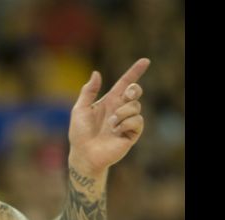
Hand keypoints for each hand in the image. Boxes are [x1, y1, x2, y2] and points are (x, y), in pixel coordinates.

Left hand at [68, 58, 150, 175]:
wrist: (83, 154)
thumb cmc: (79, 133)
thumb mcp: (80, 109)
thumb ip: (88, 91)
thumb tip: (96, 73)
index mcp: (109, 101)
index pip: (124, 83)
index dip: (134, 72)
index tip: (145, 61)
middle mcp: (120, 110)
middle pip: (135, 92)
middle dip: (134, 89)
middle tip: (127, 94)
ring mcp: (126, 122)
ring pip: (136, 106)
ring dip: (122, 113)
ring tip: (111, 123)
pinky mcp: (131, 134)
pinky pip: (137, 121)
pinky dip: (126, 123)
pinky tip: (116, 130)